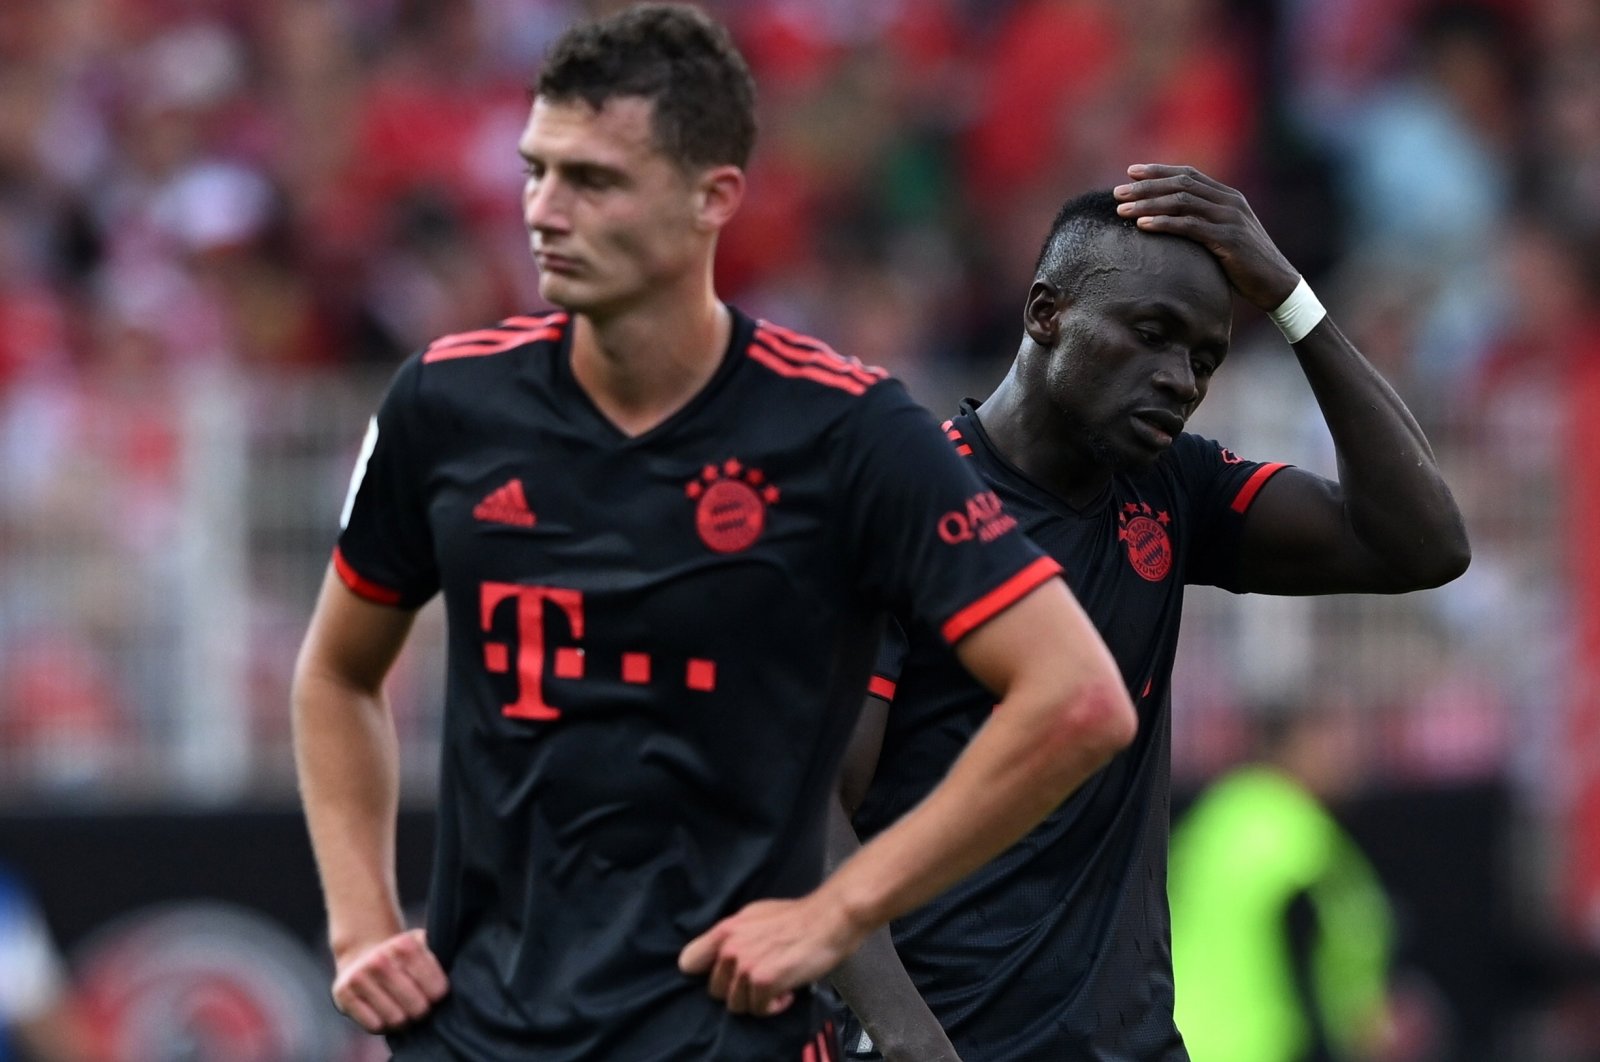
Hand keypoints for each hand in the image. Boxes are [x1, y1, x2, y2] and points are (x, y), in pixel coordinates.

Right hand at [331, 928, 449, 1032]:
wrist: (362, 955)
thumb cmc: (402, 958)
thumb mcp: (423, 948)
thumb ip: (440, 958)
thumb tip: (463, 977)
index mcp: (405, 944)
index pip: (438, 989)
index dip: (439, 997)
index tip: (435, 994)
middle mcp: (380, 958)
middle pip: (418, 1007)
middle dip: (422, 1011)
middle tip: (419, 1006)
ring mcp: (359, 975)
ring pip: (396, 1019)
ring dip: (403, 1020)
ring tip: (402, 1009)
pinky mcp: (343, 993)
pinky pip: (374, 1025)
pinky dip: (382, 1025)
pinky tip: (383, 1012)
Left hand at [678, 894, 864, 1016]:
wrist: (829, 919)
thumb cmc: (796, 917)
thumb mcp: (754, 916)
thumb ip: (733, 936)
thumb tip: (720, 954)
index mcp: (725, 931)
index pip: (688, 962)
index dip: (705, 973)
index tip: (725, 975)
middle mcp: (730, 949)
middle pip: (714, 991)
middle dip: (737, 991)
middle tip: (761, 980)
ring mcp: (746, 966)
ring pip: (736, 1004)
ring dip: (758, 1000)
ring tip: (777, 984)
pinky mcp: (764, 981)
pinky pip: (759, 1010)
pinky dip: (774, 1006)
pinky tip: (788, 990)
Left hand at [1113, 163, 1299, 311]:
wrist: (1277, 284)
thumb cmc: (1245, 265)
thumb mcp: (1224, 237)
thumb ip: (1203, 223)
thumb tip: (1170, 223)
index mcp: (1228, 197)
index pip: (1188, 175)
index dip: (1159, 171)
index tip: (1131, 172)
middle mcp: (1229, 202)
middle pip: (1181, 185)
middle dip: (1146, 187)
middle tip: (1117, 192)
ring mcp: (1230, 218)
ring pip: (1182, 202)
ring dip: (1148, 204)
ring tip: (1122, 209)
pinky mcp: (1228, 239)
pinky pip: (1190, 226)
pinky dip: (1164, 223)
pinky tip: (1142, 225)